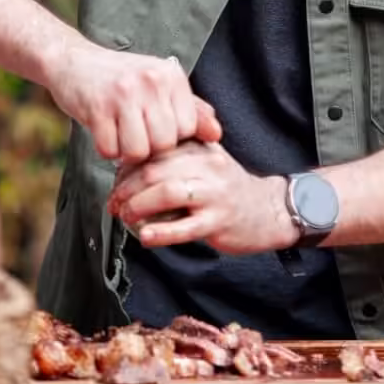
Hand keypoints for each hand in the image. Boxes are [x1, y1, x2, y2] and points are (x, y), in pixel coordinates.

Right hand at [46, 41, 220, 160]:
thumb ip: (190, 109)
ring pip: (138, 151)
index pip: (189, 128)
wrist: (72, 60)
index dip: (173, 138)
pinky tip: (103, 131)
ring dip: (127, 152)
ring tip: (120, 134)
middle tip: (135, 133)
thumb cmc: (120, 78)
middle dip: (150, 148)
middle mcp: (151, 81)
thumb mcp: (159, 85)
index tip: (156, 129)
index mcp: (171, 76)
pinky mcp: (97, 107)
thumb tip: (217, 134)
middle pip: (165, 143)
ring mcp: (124, 93)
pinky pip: (110, 150)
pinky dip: (106, 149)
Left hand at [106, 141, 296, 254]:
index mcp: (201, 146)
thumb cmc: (229, 188)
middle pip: (155, 169)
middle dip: (126, 188)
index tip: (117, 181)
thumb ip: (176, 154)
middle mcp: (208, 165)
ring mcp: (215, 193)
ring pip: (168, 192)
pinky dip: (161, 232)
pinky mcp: (219, 221)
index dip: (128, 165)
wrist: (268, 210)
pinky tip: (146, 236)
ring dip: (138, 206)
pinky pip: (185, 227)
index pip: (155, 148)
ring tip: (126, 216)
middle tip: (115, 202)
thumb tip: (130, 161)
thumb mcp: (207, 158)